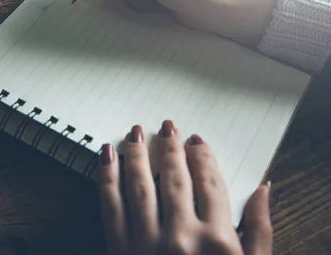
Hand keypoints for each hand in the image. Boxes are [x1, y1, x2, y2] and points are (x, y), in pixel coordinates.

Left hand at [99, 120, 271, 254]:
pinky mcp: (118, 248)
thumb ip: (259, 231)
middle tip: (166, 128)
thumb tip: (264, 189)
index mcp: (217, 241)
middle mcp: (181, 237)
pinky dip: (106, 175)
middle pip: (173, 177)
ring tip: (136, 133)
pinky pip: (109, 203)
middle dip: (169, 147)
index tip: (197, 141)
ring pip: (140, 183)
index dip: (203, 156)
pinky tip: (106, 154)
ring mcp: (146, 242)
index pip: (210, 182)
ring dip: (137, 153)